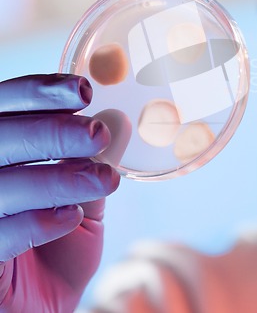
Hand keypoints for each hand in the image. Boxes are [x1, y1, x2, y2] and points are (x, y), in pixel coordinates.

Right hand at [0, 74, 119, 311]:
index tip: (84, 91)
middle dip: (52, 131)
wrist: (39, 308)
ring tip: (103, 180)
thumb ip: (95, 164)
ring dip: (56, 177)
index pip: (4, 106)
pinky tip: (69, 217)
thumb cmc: (57, 249)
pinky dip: (35, 222)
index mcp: (0, 154)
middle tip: (97, 134)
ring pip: (0, 183)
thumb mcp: (83, 200)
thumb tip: (120, 120)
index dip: (39, 93)